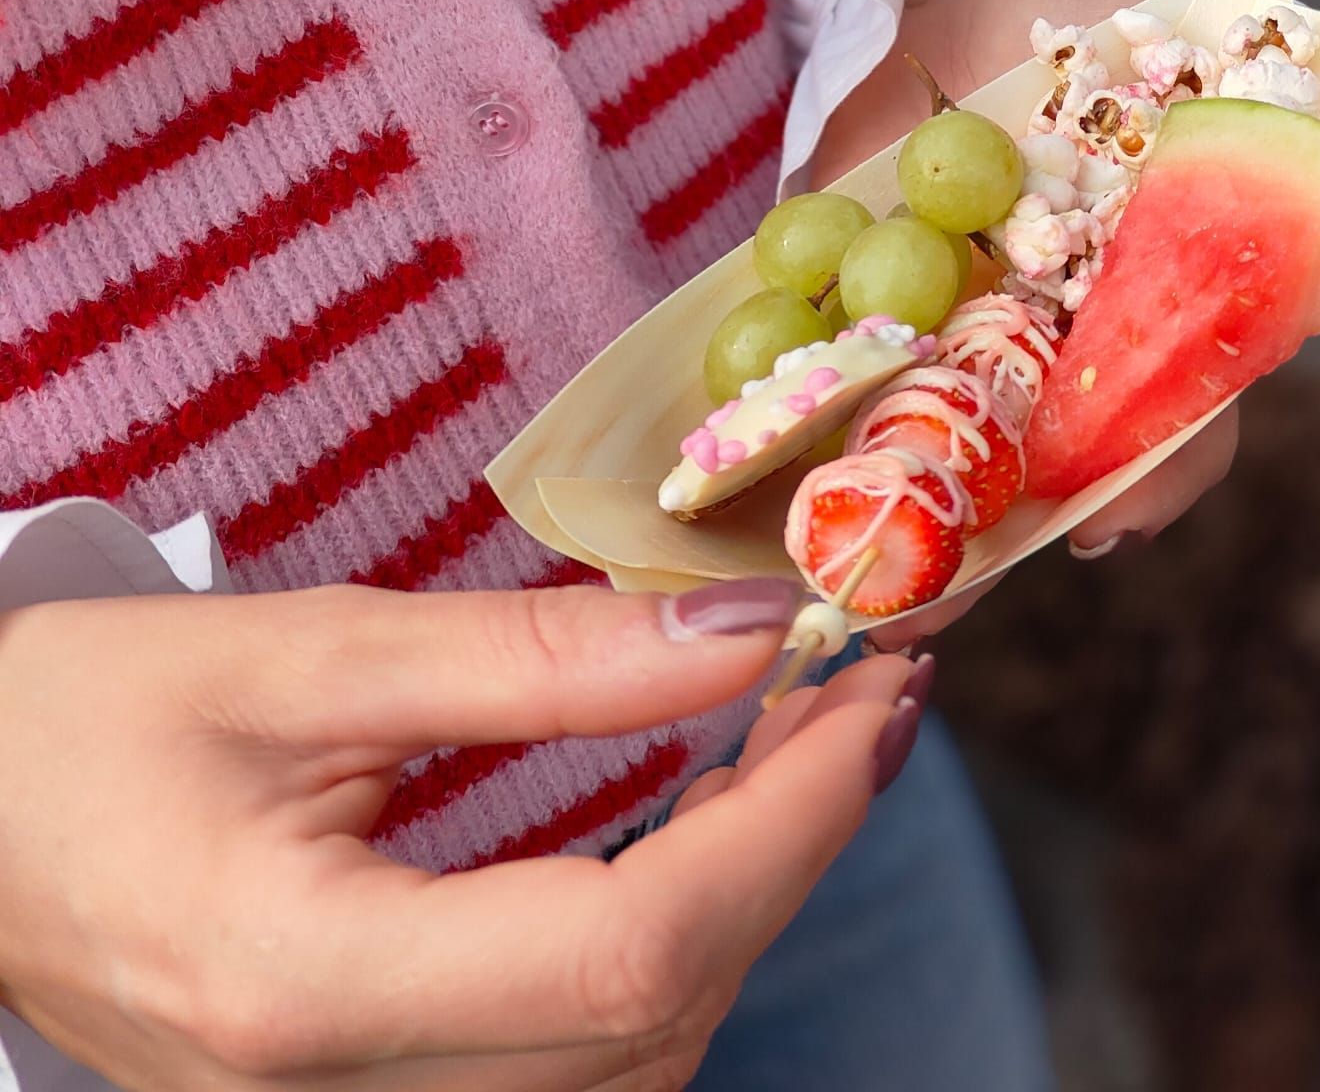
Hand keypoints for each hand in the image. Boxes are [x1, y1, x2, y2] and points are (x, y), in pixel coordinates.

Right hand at [0, 581, 912, 1090]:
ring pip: (631, 1068)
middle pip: (651, 1027)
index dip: (785, 825)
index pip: (626, 956)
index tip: (876, 686)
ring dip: (747, 899)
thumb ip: (531, 658)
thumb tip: (740, 634)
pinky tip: (702, 829)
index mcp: (299, 985)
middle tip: (863, 688)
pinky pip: (576, 1069)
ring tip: (799, 742)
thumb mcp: (303, 652)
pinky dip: (673, 950)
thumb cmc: (79, 723)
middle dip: (794, 849)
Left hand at [811, 0, 1319, 630]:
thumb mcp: (1224, 69)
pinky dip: (785, 415)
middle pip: (1029, 470)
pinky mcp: (851, 290)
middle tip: (928, 597)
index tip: (1101, 527)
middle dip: (982, 539)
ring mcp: (948, 323)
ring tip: (830, 577)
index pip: (1169, 427)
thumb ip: (1313, 162)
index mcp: (1149, 313)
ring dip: (879, 516)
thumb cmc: (1120, 19)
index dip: (1141, 480)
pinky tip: (743, 472)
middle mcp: (1051, 341)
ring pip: (924, 446)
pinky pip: (821, 368)